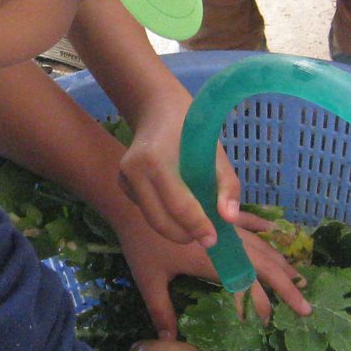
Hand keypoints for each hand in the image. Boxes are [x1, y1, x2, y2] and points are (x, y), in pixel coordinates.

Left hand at [113, 210, 308, 340]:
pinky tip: (275, 230)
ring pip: (260, 244)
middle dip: (286, 285)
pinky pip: (246, 219)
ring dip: (280, 261)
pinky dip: (261, 226)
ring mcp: (223, 225)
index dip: (259, 303)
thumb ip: (161, 310)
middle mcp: (225, 241)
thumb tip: (168, 342)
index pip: (245, 284)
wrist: (131, 200)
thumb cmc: (139, 241)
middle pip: (264, 264)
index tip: (266, 323)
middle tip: (305, 305)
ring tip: (298, 277)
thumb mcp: (148, 279)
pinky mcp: (216, 212)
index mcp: (212, 260)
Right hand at [118, 92, 248, 247]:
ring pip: (151, 219)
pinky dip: (164, 216)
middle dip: (184, 235)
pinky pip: (146, 210)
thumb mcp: (216, 154)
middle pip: (160, 220)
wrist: (158, 109)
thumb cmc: (191, 130)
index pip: (178, 204)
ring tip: (195, 224)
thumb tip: (229, 220)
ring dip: (175, 228)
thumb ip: (226, 187)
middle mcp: (134, 171)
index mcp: (156, 159)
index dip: (197, 226)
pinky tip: (177, 206)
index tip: (213, 240)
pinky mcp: (122, 184)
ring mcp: (124, 178)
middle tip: (205, 237)